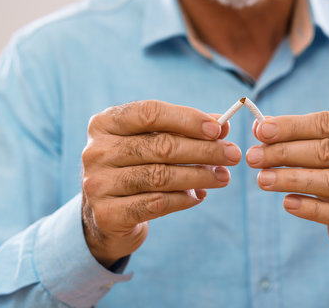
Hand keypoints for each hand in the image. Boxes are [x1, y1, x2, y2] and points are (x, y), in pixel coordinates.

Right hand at [81, 100, 241, 267]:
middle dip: (203, 150)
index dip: (187, 119)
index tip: (218, 129)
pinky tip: (200, 195)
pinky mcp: (108, 214)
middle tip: (232, 155)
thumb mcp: (154, 142)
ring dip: (199, 176)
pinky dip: (184, 199)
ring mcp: (98, 184)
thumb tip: (223, 126)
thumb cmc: (137, 167)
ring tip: (223, 177)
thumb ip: (185, 131)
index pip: (150, 113)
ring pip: (160, 176)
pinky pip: (156, 204)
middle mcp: (96, 151)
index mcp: (106, 123)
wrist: (107, 214)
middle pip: (160, 146)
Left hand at [246, 111, 328, 269]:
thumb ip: (297, 136)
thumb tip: (260, 127)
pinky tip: (288, 203)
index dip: (292, 126)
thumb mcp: (325, 149)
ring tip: (262, 180)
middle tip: (254, 158)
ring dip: (292, 179)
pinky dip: (311, 208)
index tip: (260, 131)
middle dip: (285, 153)